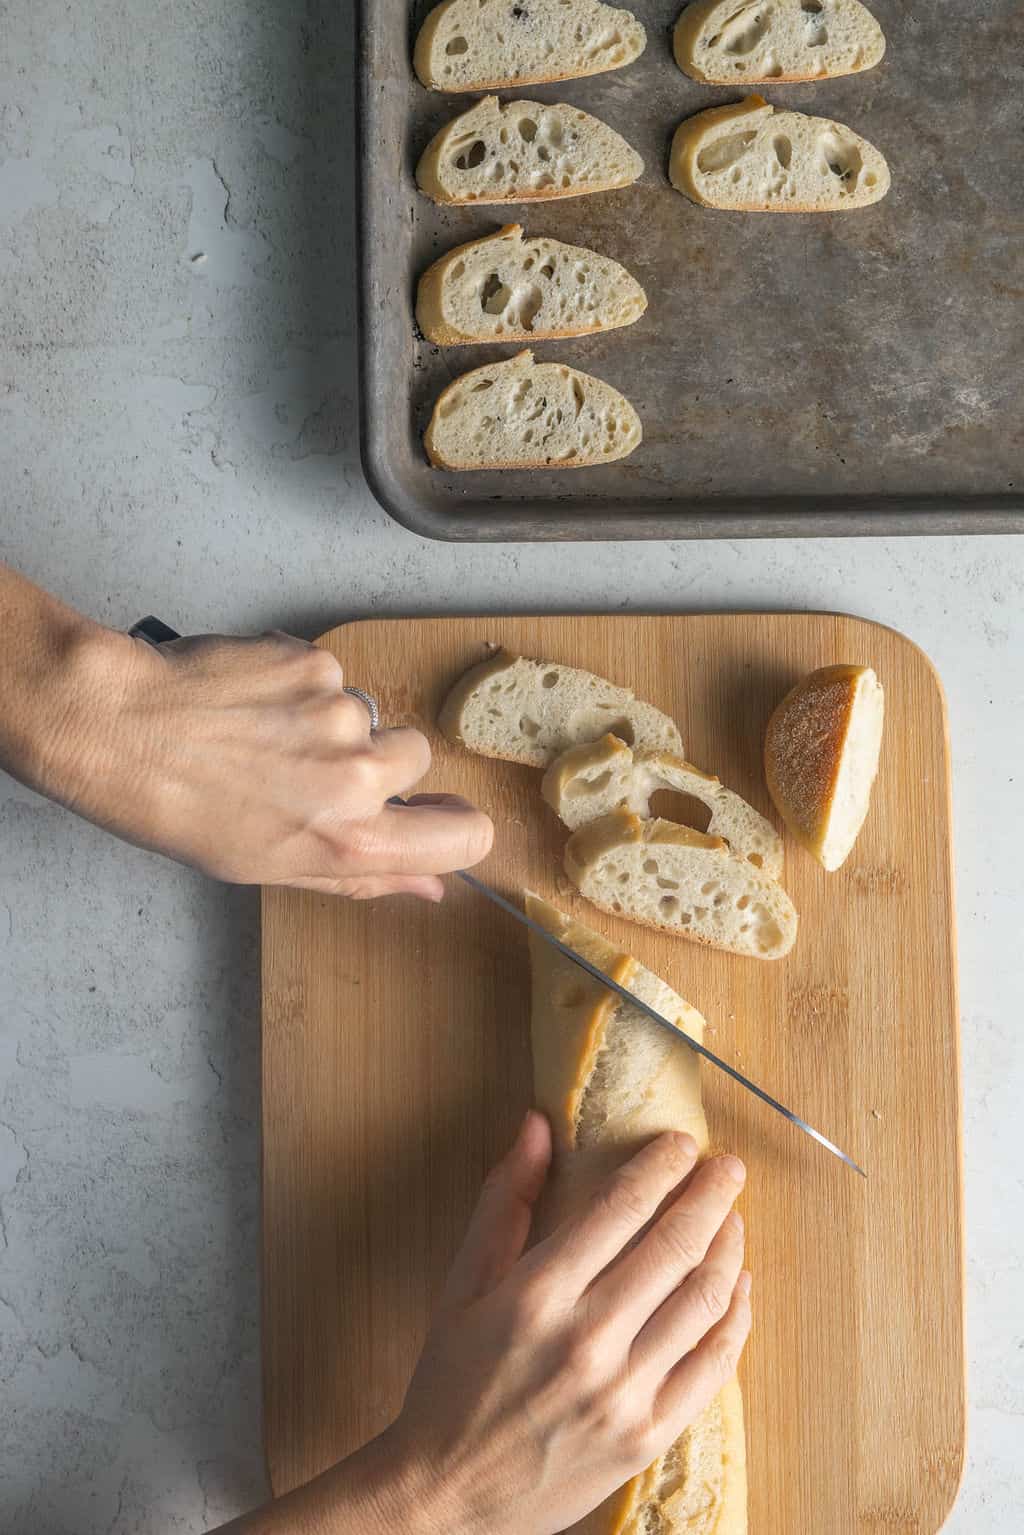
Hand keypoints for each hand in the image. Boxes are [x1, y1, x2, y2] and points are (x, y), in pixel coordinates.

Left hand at [0, 576, 491, 896]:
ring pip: (366, 712)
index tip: (428, 815)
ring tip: (261, 732)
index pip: (465, 835)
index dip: (453, 823)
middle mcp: (358, 779)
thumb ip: (364, 877)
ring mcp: (340, 714)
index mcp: (352, 844)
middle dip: (375, 758)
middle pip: (416, 759)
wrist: (120, 729)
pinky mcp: (315, 663)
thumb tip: (430, 887)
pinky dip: (297, 682)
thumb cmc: (182, 809)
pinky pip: (329, 673)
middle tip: (304, 766)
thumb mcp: (274, 868)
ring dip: (326, 719)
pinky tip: (250, 698)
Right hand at [381, 1114, 750, 1534]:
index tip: (680, 1143)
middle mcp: (586, 1341)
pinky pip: (712, 1367)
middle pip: (674, 1246)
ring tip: (732, 1219)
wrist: (447, 1495)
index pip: (620, 1208)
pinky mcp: (646, 1436)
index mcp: (537, 1295)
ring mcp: (623, 1394)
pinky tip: (737, 1288)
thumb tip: (536, 1126)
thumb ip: (502, 1200)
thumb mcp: (462, 1284)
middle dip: (710, 1194)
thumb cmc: (449, 1383)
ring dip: (728, 1248)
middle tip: (727, 1167)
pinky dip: (734, 1319)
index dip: (659, 1166)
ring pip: (702, 1301)